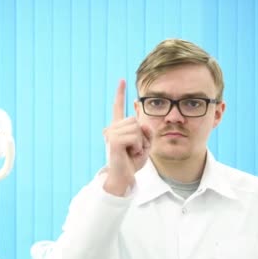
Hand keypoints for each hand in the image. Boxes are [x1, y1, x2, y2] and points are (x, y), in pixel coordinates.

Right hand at [103, 79, 151, 195]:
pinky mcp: (114, 141)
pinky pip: (135, 137)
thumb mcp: (145, 144)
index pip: (118, 107)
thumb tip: (142, 123)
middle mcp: (111, 128)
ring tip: (131, 152)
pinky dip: (137, 147)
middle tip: (134, 149)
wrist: (123, 178)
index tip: (122, 80)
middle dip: (142, 136)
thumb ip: (147, 131)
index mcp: (117, 127)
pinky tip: (130, 154)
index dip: (120, 93)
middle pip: (136, 120)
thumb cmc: (132, 162)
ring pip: (137, 128)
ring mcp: (111, 134)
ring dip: (140, 142)